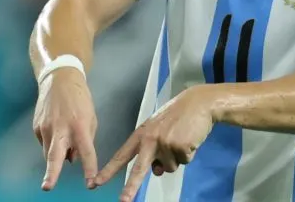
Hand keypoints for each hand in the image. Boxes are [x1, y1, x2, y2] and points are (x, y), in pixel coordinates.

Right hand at [32, 68, 98, 190]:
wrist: (60, 78)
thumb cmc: (80, 99)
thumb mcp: (91, 118)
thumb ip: (85, 140)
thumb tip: (73, 159)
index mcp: (79, 126)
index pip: (86, 152)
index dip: (89, 169)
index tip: (91, 183)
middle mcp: (60, 128)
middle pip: (55, 156)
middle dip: (51, 173)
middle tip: (47, 187)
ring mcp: (45, 127)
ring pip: (49, 153)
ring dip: (57, 156)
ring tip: (64, 141)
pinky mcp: (36, 126)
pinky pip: (45, 143)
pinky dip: (52, 143)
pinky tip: (56, 129)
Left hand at [94, 85, 218, 201]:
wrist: (198, 103)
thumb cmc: (177, 116)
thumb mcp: (158, 130)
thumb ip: (152, 150)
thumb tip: (157, 171)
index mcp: (141, 134)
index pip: (121, 156)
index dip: (108, 170)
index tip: (96, 182)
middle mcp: (149, 139)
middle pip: (138, 169)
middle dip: (130, 187)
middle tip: (122, 201)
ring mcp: (164, 143)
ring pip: (168, 168)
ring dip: (176, 158)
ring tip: (181, 139)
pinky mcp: (180, 147)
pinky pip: (183, 162)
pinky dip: (188, 154)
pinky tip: (189, 139)